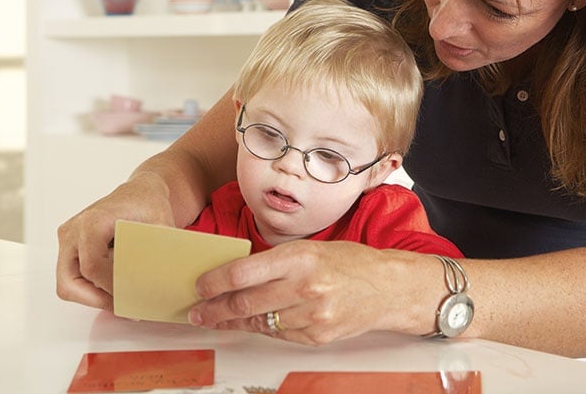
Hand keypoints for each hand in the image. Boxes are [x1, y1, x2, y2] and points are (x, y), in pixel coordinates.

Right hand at [55, 171, 175, 309]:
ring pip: (68, 283)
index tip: (131, 296)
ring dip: (92, 296)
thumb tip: (161, 283)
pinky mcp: (69, 247)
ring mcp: (68, 239)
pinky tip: (115, 288)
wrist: (140, 192)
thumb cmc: (149, 204)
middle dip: (96, 299)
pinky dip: (91, 287)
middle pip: (69, 281)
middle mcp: (73, 230)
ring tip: (121, 300)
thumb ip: (159, 252)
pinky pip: (72, 277)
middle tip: (123, 307)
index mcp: (92, 222)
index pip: (91, 267)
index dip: (109, 287)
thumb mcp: (161, 224)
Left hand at [188, 240, 434, 344]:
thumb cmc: (350, 263)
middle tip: (197, 312)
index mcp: (301, 257)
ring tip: (217, 320)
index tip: (200, 287)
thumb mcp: (312, 249)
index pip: (244, 272)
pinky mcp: (317, 336)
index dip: (215, 282)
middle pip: (245, 303)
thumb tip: (235, 275)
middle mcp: (305, 286)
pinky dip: (263, 329)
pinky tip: (253, 324)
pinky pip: (279, 335)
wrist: (388, 288)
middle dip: (214, 310)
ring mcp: (312, 315)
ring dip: (234, 323)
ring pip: (259, 323)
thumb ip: (277, 262)